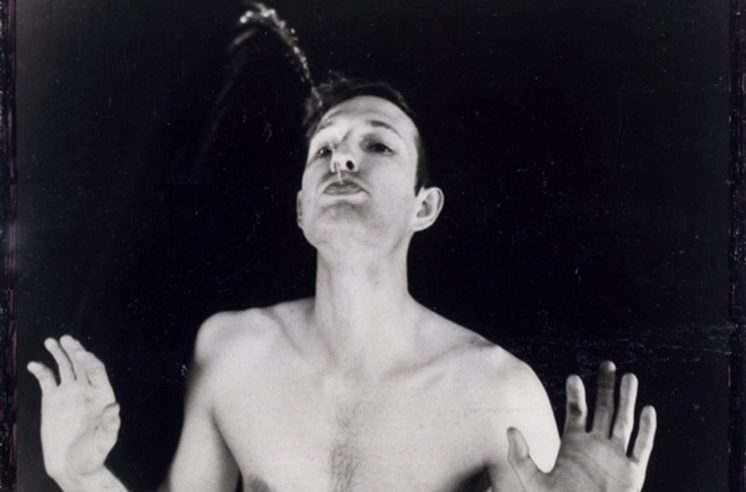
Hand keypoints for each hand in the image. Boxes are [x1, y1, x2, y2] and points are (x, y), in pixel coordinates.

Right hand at [27, 335, 119, 484]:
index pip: (96, 371)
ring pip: (65, 367)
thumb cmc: (92, 455)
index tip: (80, 354)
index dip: (89, 361)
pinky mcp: (52, 399)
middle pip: (81, 364)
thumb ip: (109, 425)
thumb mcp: (104, 441)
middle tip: (66, 339)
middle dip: (74, 350)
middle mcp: (86, 389)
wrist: (71, 466)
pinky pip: (47, 380)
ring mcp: (69, 393)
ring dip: (59, 353)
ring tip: (51, 341)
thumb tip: (114, 407)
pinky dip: (41, 370)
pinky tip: (34, 364)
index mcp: (102, 394)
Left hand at [507, 361, 656, 491]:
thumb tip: (511, 429)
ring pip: (623, 422)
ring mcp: (615, 457)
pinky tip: (647, 409)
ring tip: (629, 376)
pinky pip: (641, 447)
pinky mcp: (632, 473)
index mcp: (573, 444)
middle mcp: (596, 445)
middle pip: (603, 409)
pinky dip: (646, 429)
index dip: (576, 394)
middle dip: (606, 387)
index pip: (576, 411)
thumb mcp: (531, 480)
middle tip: (607, 364)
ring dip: (627, 400)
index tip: (574, 377)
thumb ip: (521, 456)